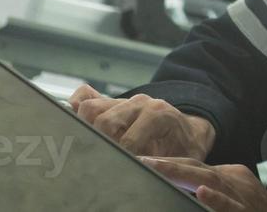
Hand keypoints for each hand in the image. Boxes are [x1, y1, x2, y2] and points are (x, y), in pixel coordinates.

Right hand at [69, 85, 215, 158]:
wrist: (189, 130)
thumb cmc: (184, 148)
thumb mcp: (181, 159)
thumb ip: (162, 165)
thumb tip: (141, 171)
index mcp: (159, 114)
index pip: (127, 140)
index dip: (122, 158)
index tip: (120, 169)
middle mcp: (140, 103)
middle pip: (103, 121)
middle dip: (102, 146)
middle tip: (107, 160)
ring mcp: (124, 100)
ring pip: (90, 109)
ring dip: (89, 131)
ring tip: (100, 149)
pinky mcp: (112, 102)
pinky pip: (85, 95)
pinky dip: (77, 110)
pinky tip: (82, 128)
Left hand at [139, 157, 266, 211]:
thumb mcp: (233, 198)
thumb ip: (211, 193)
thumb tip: (184, 189)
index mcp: (231, 176)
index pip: (195, 166)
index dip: (169, 163)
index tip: (143, 162)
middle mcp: (236, 180)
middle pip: (197, 167)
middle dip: (168, 164)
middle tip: (139, 161)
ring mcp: (243, 196)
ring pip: (210, 180)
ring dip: (181, 173)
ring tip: (155, 168)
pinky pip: (231, 205)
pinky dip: (216, 198)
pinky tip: (201, 192)